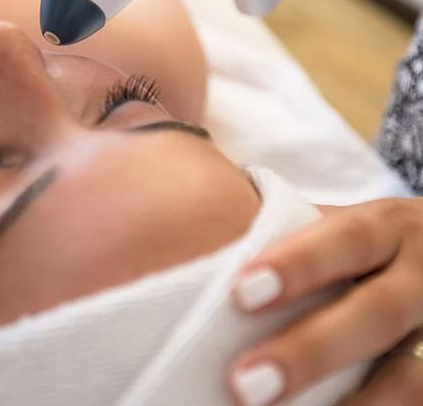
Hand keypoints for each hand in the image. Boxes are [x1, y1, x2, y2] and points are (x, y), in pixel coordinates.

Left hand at [227, 198, 422, 404]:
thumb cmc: (368, 242)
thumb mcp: (346, 226)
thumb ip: (295, 232)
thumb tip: (212, 247)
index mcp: (389, 229)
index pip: (347, 240)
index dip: (298, 265)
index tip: (240, 295)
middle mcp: (421, 276)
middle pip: (376, 312)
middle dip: (311, 350)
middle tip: (246, 383)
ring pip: (408, 377)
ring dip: (354, 405)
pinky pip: (417, 400)